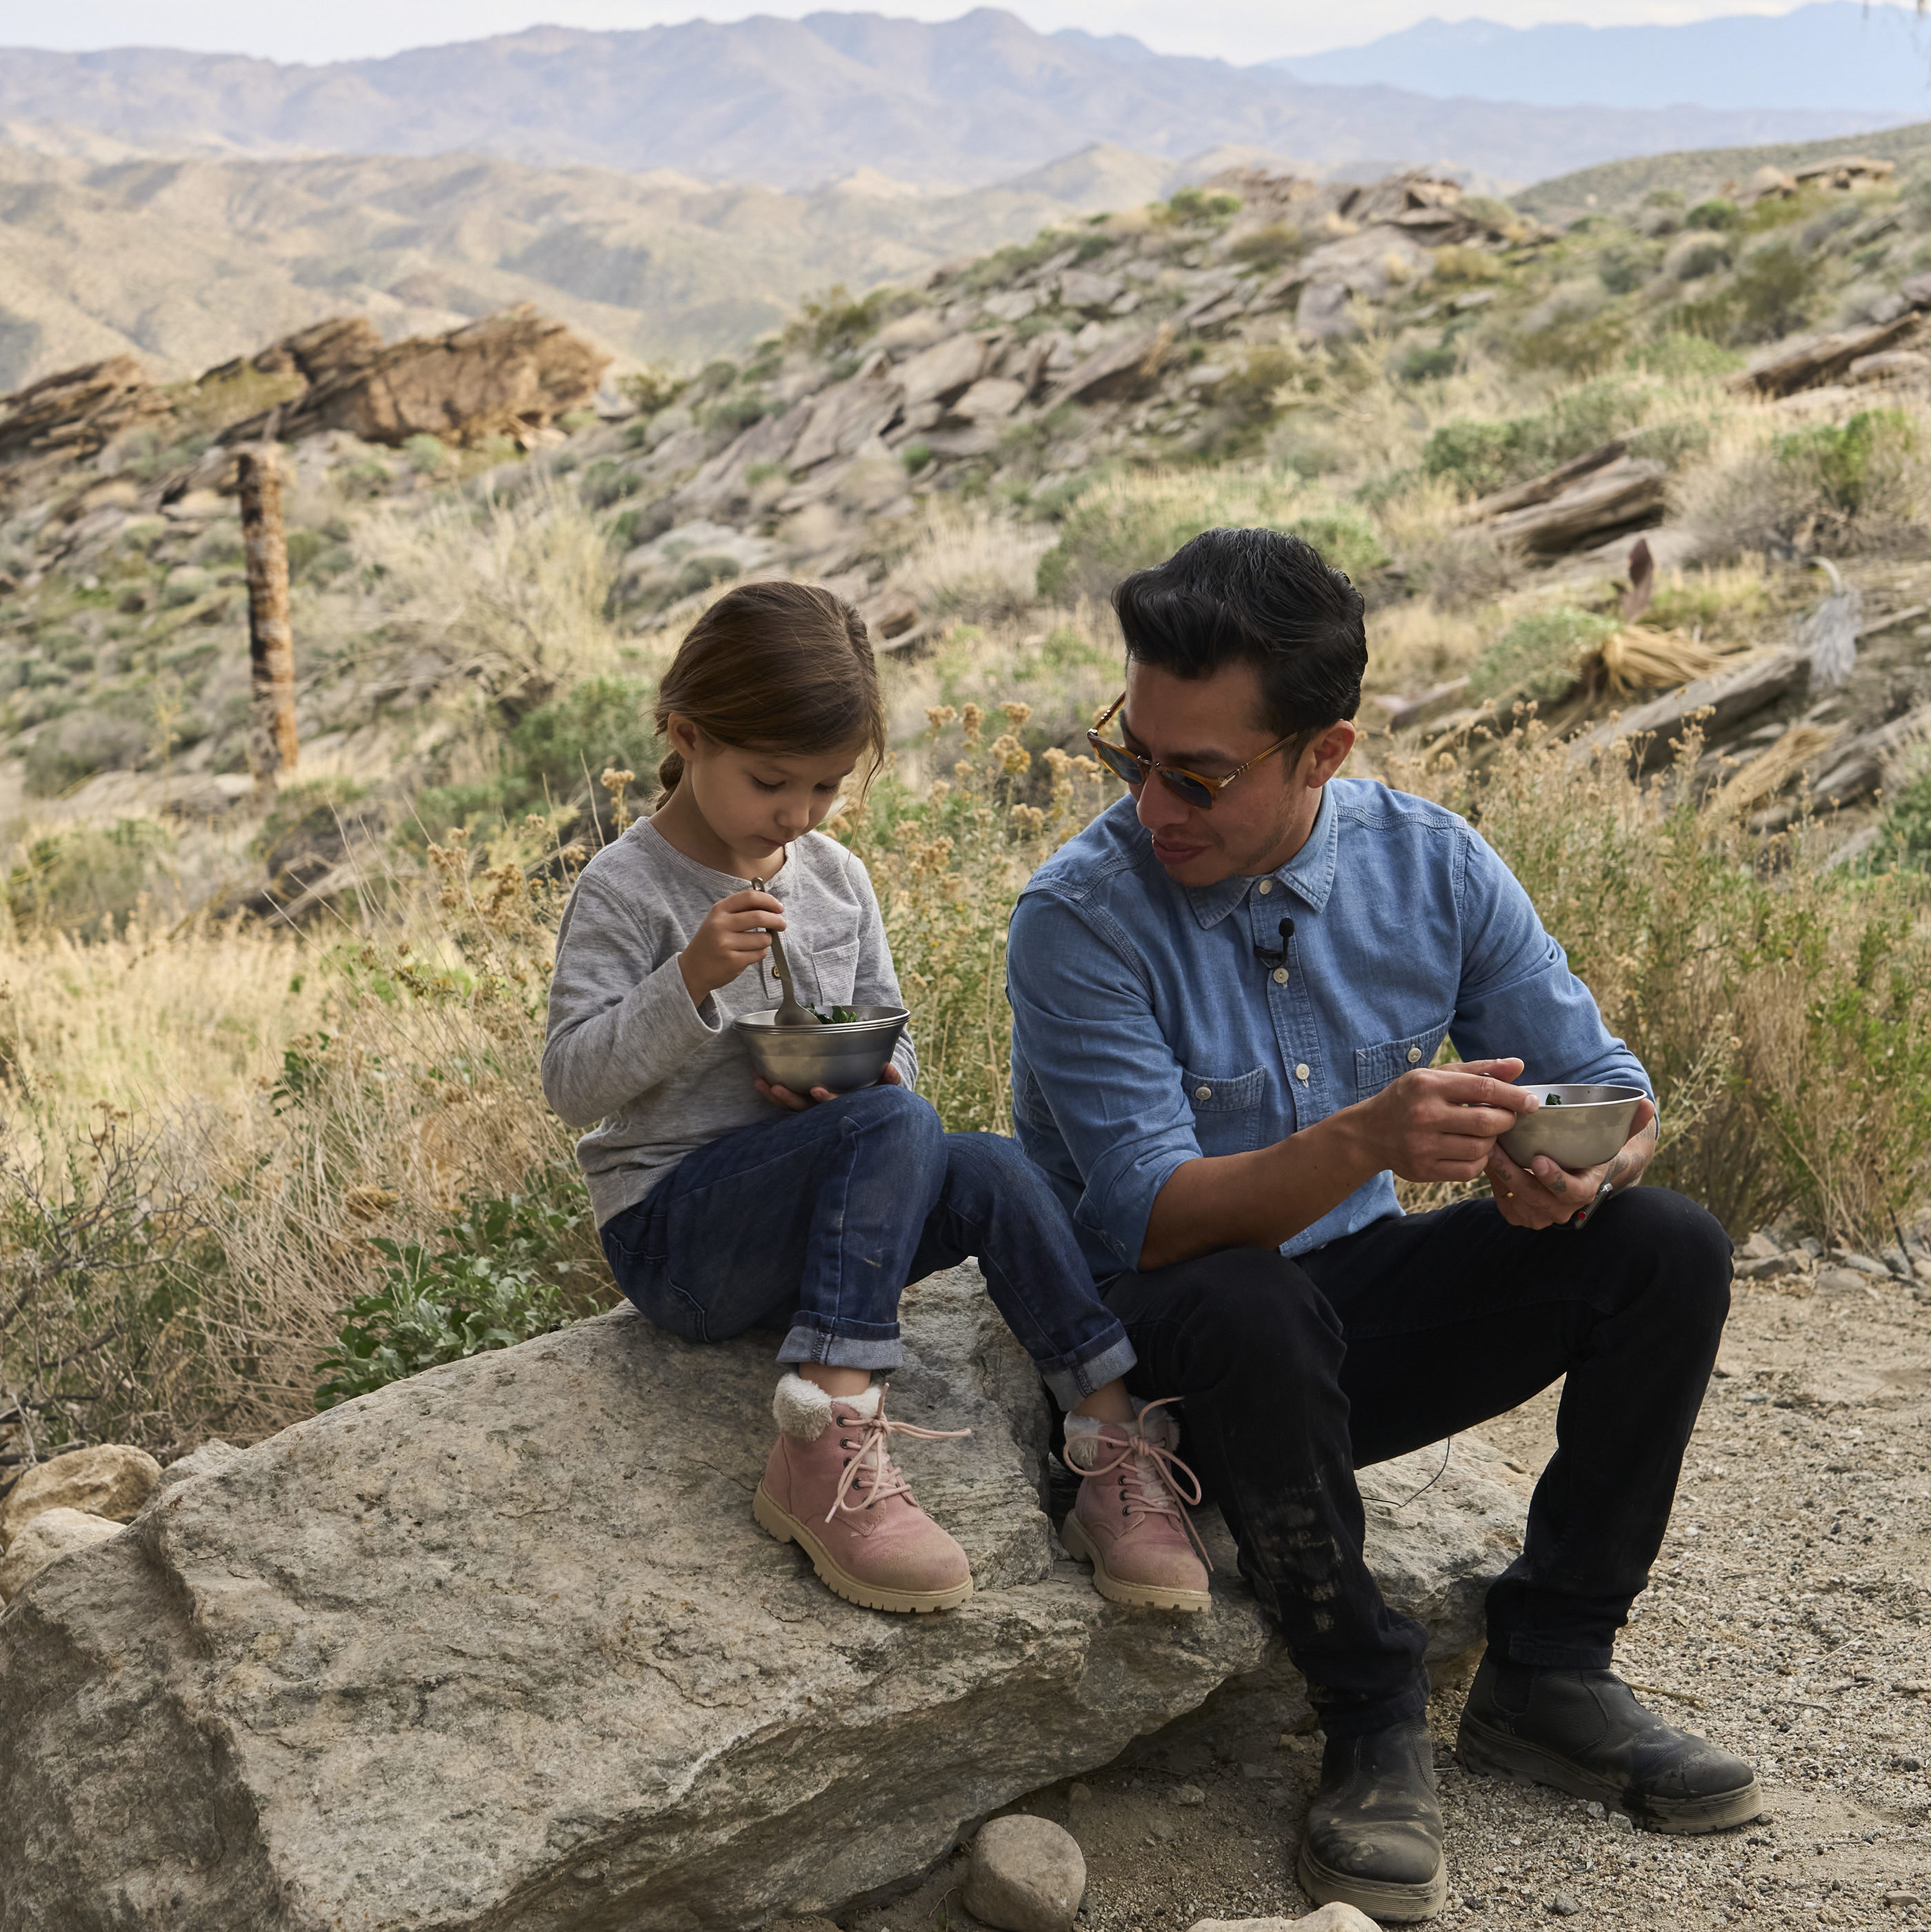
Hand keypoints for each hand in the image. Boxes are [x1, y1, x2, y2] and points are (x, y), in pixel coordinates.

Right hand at [678, 890, 782, 1003]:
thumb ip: (741, 911)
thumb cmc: (711, 942)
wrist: (692, 970)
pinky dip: (760, 953)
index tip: (778, 907)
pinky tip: (748, 954)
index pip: (749, 897)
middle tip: (781, 925)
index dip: (769, 901)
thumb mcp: (718, 920)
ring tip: (758, 943)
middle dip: (776, 921)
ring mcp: (726, 944)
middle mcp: (720, 925)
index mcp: (718, 910)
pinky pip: (759, 954)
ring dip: (767, 940)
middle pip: (760, 917)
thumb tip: (772, 907)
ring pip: (763, 938)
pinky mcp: (733, 961)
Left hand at [756, 1060, 903, 1111]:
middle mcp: (826, 1112)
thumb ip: (889, 1080)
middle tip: (777, 1087)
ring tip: (759, 1081)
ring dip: (774, 1095)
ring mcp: (813, 1110)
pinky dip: (771, 1092)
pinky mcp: (803, 1105)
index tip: (816, 1090)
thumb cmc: (876, 1096)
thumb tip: (889, 1068)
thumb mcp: (886, 1089)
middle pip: (806, 1108)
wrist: (867, 1109)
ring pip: (791, 1106)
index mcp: (845, 1106)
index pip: (835, 1105)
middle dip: (790, 1098)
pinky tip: (758, 1080)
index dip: (826, 1098)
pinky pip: (784, 1102)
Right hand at [1363, 1057, 1540, 1183]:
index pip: (1483, 1089)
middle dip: (1506, 1121)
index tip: (1531, 1102)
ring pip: (1480, 1148)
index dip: (1514, 1096)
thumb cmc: (1410, 1098)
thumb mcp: (1437, 1076)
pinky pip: (1469, 1170)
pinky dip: (1479, 1161)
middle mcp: (1423, 1115)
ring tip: (1484, 1133)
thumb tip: (1519, 1066)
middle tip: (1506, 1118)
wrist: (1368, 1133)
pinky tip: (1471, 1150)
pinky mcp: (1423, 1169)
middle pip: (1487, 1122)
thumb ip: (1479, 1071)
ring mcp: (1422, 1145)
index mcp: (1428, 1085)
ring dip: (1491, 1141)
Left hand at [1486, 1097, 1657, 1229]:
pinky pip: (1505, 1205)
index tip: (1539, 1160)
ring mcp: (1543, 1216)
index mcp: (1587, 1189)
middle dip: (1514, 1174)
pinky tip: (1488, 1163)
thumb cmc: (1591, 1152)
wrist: (1577, 1175)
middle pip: (1537, 1198)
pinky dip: (1495, 1186)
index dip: (1556, 1179)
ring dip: (1500, 1179)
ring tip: (1487, 1151)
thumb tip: (1648, 1104)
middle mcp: (1565, 1209)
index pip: (1573, 1191)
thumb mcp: (1610, 1139)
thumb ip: (1628, 1123)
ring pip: (1517, 1203)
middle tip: (1496, 1149)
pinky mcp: (1522, 1215)